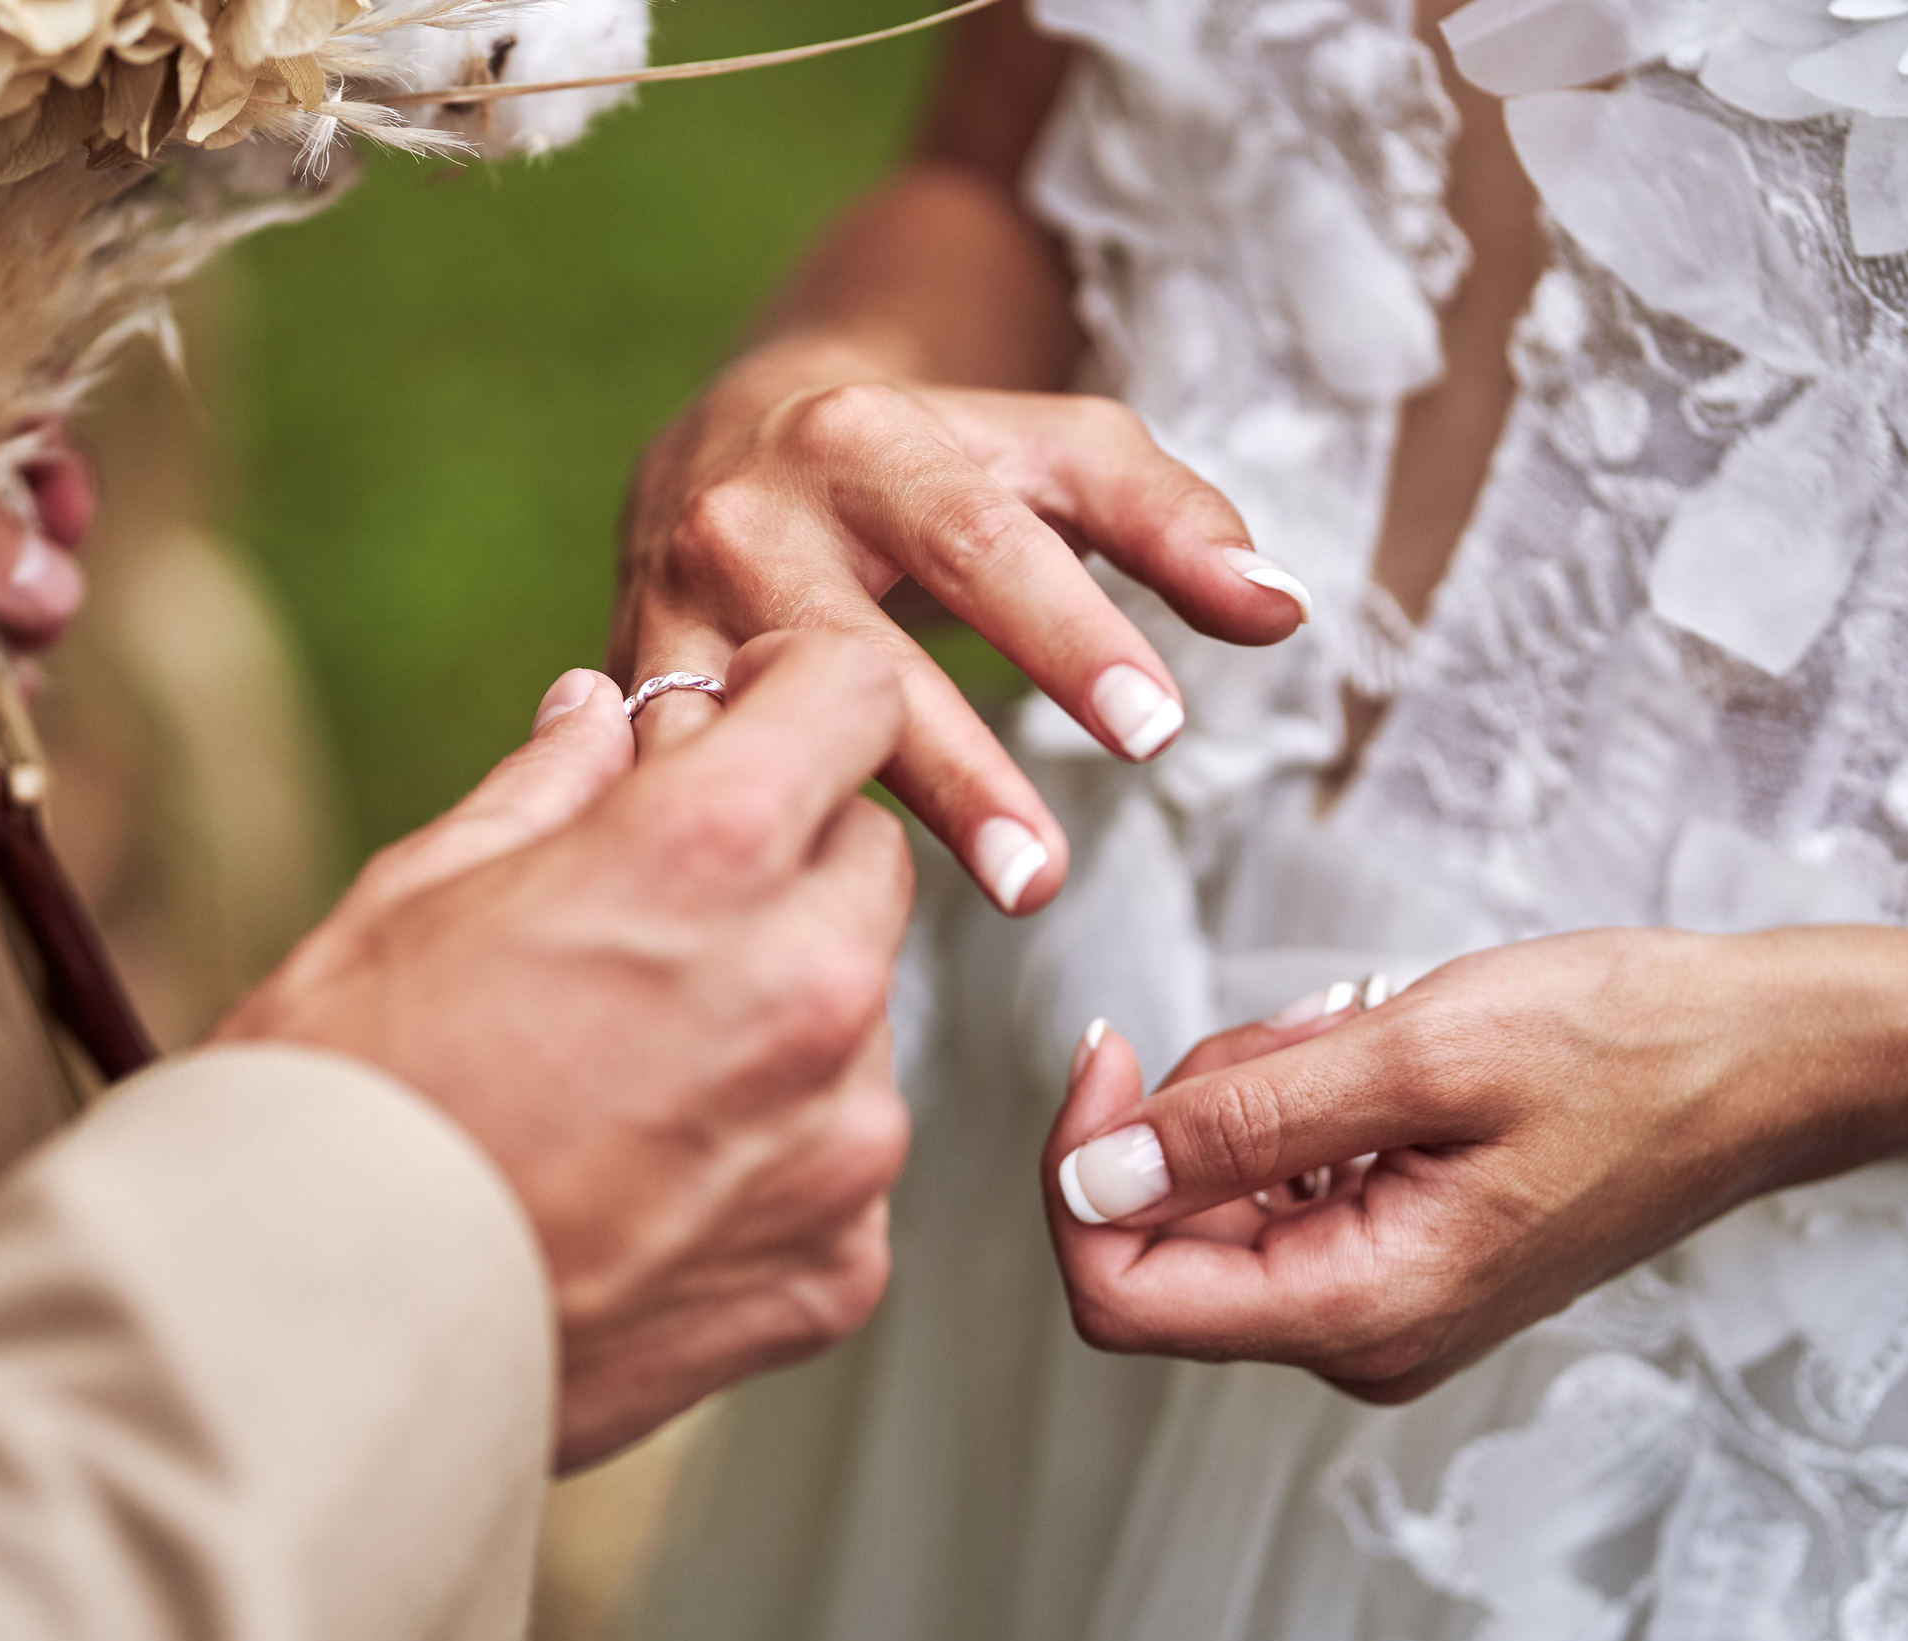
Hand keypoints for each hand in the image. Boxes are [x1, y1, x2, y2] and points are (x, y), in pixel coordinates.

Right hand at [216, 632, 916, 1467]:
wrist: (305, 1345)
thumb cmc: (336, 1107)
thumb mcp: (414, 895)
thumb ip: (546, 789)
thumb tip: (597, 713)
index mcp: (703, 855)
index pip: (852, 695)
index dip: (802, 688)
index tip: (759, 712)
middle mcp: (804, 986)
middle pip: (871, 858)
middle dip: (789, 855)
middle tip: (666, 905)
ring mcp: (839, 1140)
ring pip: (868, 1015)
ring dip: (788, 1009)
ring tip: (634, 1069)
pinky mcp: (840, 1265)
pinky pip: (846, 1160)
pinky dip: (780, 1152)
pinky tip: (654, 1174)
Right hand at [614, 344, 1312, 913]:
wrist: (725, 447)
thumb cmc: (922, 464)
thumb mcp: (1047, 453)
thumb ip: (1170, 521)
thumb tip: (1281, 609)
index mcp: (865, 440)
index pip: (983, 543)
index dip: (1069, 636)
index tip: (1155, 732)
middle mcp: (748, 516)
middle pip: (857, 653)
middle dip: (953, 769)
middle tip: (1041, 876)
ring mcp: (670, 608)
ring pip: (752, 732)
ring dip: (837, 833)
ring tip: (926, 927)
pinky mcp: (626, 684)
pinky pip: (678, 780)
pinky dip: (737, 850)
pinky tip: (799, 933)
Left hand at [1041, 929, 1907, 1401]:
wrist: (1757, 1060)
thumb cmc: (1624, 1048)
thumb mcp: (1414, 1057)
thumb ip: (1238, 1126)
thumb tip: (1090, 1180)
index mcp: (1357, 1312)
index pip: (1118, 1293)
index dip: (1078, 1169)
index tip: (1108, 1054)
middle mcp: (1354, 1335)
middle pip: (1160, 1233)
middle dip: (1197, 1107)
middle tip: (1309, 1028)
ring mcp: (1372, 1302)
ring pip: (1214, 1193)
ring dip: (1257, 1092)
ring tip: (1366, 1035)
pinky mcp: (1389, 1257)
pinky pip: (1276, 1182)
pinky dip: (1298, 1103)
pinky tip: (1379, 1058)